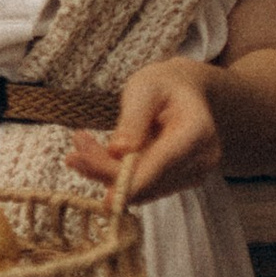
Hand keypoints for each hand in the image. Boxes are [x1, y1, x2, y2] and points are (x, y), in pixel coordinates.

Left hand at [68, 61, 222, 204]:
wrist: (182, 93)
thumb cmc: (162, 85)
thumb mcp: (144, 89)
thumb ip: (133, 120)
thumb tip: (118, 152)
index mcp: (198, 132)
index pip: (159, 165)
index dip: (126, 180)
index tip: (95, 184)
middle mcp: (202, 160)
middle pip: (146, 183)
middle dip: (106, 171)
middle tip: (73, 154)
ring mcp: (193, 175)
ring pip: (140, 190)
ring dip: (106, 173)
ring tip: (81, 146)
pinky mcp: (178, 184)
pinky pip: (142, 188)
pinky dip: (116, 176)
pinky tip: (97, 156)